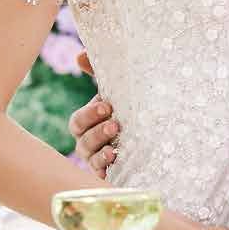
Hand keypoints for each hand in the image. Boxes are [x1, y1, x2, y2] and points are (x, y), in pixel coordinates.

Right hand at [68, 56, 120, 178]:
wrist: (150, 135)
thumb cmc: (126, 110)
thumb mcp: (117, 91)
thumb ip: (98, 73)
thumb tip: (80, 55)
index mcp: (87, 123)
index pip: (78, 121)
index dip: (89, 114)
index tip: (107, 105)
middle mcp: (88, 142)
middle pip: (82, 140)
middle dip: (97, 132)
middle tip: (114, 125)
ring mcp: (97, 159)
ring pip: (91, 158)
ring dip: (101, 152)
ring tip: (116, 148)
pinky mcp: (110, 173)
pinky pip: (101, 174)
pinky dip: (105, 169)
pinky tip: (115, 163)